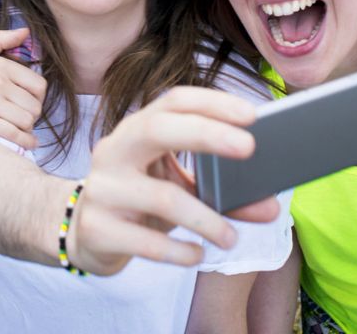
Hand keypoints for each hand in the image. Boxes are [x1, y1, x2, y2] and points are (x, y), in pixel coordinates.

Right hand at [0, 28, 45, 149]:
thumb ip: (1, 39)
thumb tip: (26, 31)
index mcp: (1, 65)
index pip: (38, 85)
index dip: (39, 97)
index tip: (30, 102)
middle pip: (34, 105)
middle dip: (34, 115)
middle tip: (25, 118)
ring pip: (26, 120)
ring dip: (28, 128)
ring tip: (23, 129)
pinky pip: (12, 132)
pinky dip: (24, 140)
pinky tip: (27, 142)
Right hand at [66, 87, 279, 275]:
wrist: (85, 233)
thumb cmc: (141, 199)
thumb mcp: (178, 188)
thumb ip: (222, 193)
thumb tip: (271, 207)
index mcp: (136, 130)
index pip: (173, 102)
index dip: (212, 103)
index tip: (252, 114)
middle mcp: (114, 150)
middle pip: (156, 129)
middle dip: (206, 134)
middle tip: (250, 147)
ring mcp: (102, 188)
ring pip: (159, 195)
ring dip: (205, 217)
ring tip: (231, 237)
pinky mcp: (98, 227)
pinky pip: (145, 241)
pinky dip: (178, 250)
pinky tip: (197, 254)